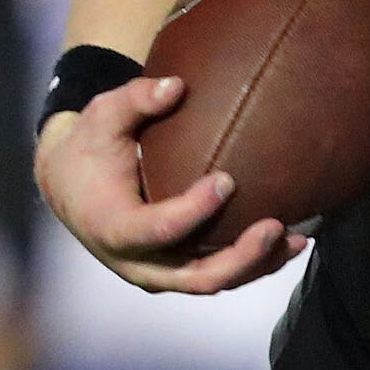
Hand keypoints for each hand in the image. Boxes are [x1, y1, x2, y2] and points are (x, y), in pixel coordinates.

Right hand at [34, 75, 300, 294]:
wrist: (70, 185)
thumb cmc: (90, 146)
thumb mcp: (102, 116)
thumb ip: (135, 99)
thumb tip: (176, 86)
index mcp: (112, 227)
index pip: (157, 228)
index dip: (194, 211)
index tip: (227, 180)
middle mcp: (135, 262)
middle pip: (195, 276)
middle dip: (240, 256)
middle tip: (275, 225)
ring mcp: (158, 273)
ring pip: (213, 283)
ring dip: (258, 265)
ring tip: (299, 237)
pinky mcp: (175, 273)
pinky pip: (218, 277)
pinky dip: (255, 264)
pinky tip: (290, 243)